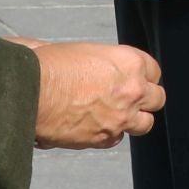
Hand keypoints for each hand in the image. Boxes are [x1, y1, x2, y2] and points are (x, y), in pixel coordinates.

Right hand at [30, 41, 165, 148]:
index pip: (153, 71)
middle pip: (157, 98)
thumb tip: (80, 60)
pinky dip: (109, 134)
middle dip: (145, 99)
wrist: (32, 92)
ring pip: (145, 123)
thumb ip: (93, 59)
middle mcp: (133, 89)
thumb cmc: (49, 65)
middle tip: (130, 99)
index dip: (143, 76)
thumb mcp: (77, 50)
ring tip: (118, 116)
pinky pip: (117, 139)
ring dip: (134, 120)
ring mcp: (121, 117)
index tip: (135, 79)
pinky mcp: (104, 138)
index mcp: (129, 61)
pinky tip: (96, 127)